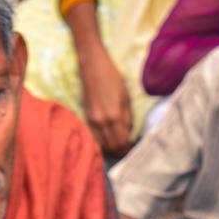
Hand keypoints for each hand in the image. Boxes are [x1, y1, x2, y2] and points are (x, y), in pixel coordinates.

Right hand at [65, 1, 132, 157]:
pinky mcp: (86, 118)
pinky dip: (101, 143)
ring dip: (110, 149)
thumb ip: (127, 118)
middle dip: (120, 151)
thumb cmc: (112, 78)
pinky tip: (106, 141)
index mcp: (114, 116)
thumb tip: (129, 134)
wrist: (92, 67)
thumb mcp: (126, 97)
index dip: (128, 148)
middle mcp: (102, 122)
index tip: (132, 148)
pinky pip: (94, 138)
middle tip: (126, 150)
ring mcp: (92, 121)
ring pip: (101, 145)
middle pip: (112, 147)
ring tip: (117, 147)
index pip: (122, 142)